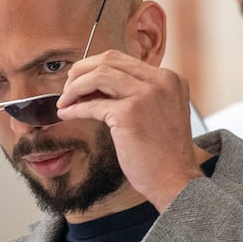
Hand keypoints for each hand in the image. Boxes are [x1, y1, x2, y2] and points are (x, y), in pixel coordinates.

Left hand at [56, 51, 200, 208]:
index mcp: (170, 79)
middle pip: (109, 60)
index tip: (82, 80)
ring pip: (98, 75)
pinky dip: (75, 109)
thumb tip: (98, 84)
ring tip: (65, 101)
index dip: (96, 67)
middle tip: (68, 87)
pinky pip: (92, 104)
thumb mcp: (161, 112)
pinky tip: (67, 114)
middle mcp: (161, 81)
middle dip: (82, 71)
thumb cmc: (166, 154)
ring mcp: (146, 95)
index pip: (124, 60)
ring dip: (75, 87)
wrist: (177, 181)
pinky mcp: (129, 113)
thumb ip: (139, 94)